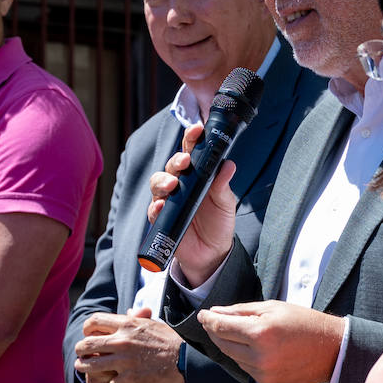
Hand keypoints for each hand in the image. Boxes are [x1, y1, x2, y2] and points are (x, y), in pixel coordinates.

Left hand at [73, 307, 184, 382]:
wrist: (185, 359)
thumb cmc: (169, 340)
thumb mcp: (152, 323)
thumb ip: (136, 318)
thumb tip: (128, 312)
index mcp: (127, 324)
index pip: (94, 321)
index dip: (86, 329)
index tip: (89, 335)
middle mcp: (122, 340)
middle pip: (86, 344)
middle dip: (80, 351)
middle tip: (81, 355)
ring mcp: (125, 360)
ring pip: (90, 365)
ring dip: (87, 369)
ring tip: (87, 370)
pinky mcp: (130, 377)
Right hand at [147, 123, 238, 285]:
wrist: (212, 253)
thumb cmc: (219, 222)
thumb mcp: (226, 203)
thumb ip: (223, 185)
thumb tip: (228, 165)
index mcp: (197, 174)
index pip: (191, 151)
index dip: (192, 138)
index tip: (197, 129)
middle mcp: (180, 183)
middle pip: (172, 165)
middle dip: (176, 160)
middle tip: (185, 162)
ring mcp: (169, 200)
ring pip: (158, 183)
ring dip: (163, 181)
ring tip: (173, 185)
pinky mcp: (161, 218)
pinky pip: (154, 209)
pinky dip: (157, 206)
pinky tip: (163, 206)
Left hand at [196, 301, 346, 382]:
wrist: (331, 350)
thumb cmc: (305, 323)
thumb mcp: (272, 308)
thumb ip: (241, 311)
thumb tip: (216, 312)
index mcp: (261, 333)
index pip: (222, 327)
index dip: (208, 320)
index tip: (203, 315)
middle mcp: (260, 357)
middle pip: (223, 344)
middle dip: (215, 331)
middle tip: (213, 321)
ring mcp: (263, 374)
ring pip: (233, 358)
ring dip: (231, 345)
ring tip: (241, 332)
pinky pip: (247, 369)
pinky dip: (246, 358)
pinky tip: (257, 348)